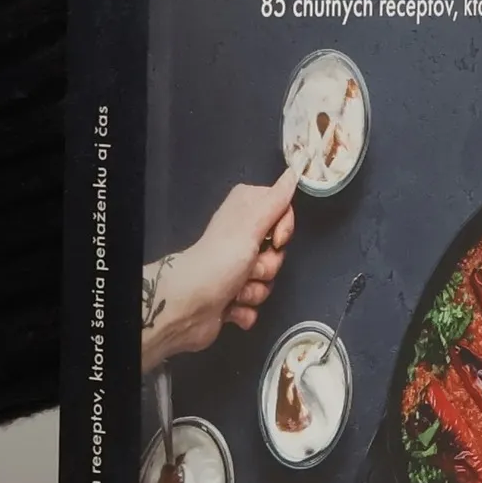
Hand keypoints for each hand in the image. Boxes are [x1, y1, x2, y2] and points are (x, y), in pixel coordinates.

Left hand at [143, 167, 297, 367]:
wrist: (188, 306)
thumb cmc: (219, 261)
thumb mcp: (251, 225)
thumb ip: (276, 200)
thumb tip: (293, 172)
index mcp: (243, 213)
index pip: (282, 214)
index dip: (283, 231)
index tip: (273, 240)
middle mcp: (239, 238)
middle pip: (277, 252)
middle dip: (266, 265)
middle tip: (247, 266)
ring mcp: (235, 269)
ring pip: (268, 280)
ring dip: (254, 289)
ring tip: (235, 289)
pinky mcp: (232, 296)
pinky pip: (255, 305)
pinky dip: (244, 310)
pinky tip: (230, 307)